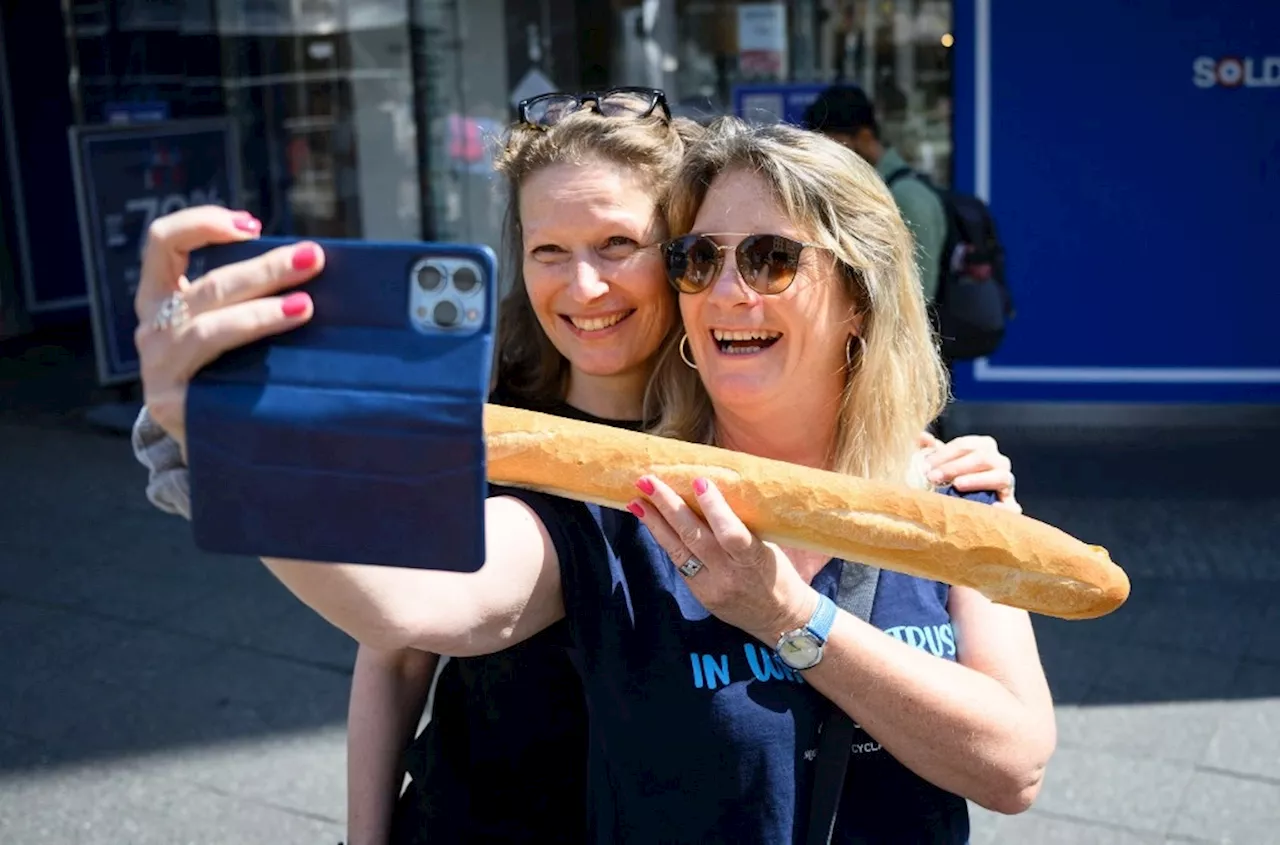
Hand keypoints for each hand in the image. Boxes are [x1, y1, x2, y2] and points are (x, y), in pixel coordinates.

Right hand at [133, 206, 323, 451]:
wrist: (209, 443)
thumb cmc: (228, 374)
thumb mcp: (226, 326)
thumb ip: (247, 295)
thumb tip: (311, 262)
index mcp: (161, 297)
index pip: (164, 242)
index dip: (203, 223)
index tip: (252, 225)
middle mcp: (153, 328)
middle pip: (208, 286)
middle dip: (265, 269)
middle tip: (312, 260)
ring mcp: (159, 366)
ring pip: (211, 326)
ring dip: (262, 312)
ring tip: (305, 306)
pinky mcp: (171, 402)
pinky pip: (213, 368)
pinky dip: (251, 350)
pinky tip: (285, 353)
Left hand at [628, 475, 816, 642]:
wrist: (781, 620)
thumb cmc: (779, 574)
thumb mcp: (770, 548)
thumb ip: (742, 527)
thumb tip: (711, 491)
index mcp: (755, 560)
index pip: (731, 534)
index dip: (714, 508)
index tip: (699, 481)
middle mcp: (729, 575)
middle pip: (694, 538)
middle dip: (668, 506)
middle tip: (648, 481)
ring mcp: (711, 587)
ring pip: (678, 552)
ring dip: (655, 523)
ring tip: (636, 501)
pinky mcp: (700, 594)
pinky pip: (679, 563)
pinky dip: (664, 539)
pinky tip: (650, 522)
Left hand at [917, 432, 1020, 513]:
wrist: (967, 502)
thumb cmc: (950, 477)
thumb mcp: (940, 462)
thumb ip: (930, 450)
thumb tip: (922, 437)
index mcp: (983, 446)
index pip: (964, 446)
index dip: (943, 454)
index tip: (926, 466)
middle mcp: (999, 461)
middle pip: (981, 458)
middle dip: (955, 467)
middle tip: (933, 477)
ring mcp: (1007, 483)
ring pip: (1000, 476)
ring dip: (977, 480)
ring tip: (957, 485)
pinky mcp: (1010, 505)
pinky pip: (1013, 507)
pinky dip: (1005, 508)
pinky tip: (991, 508)